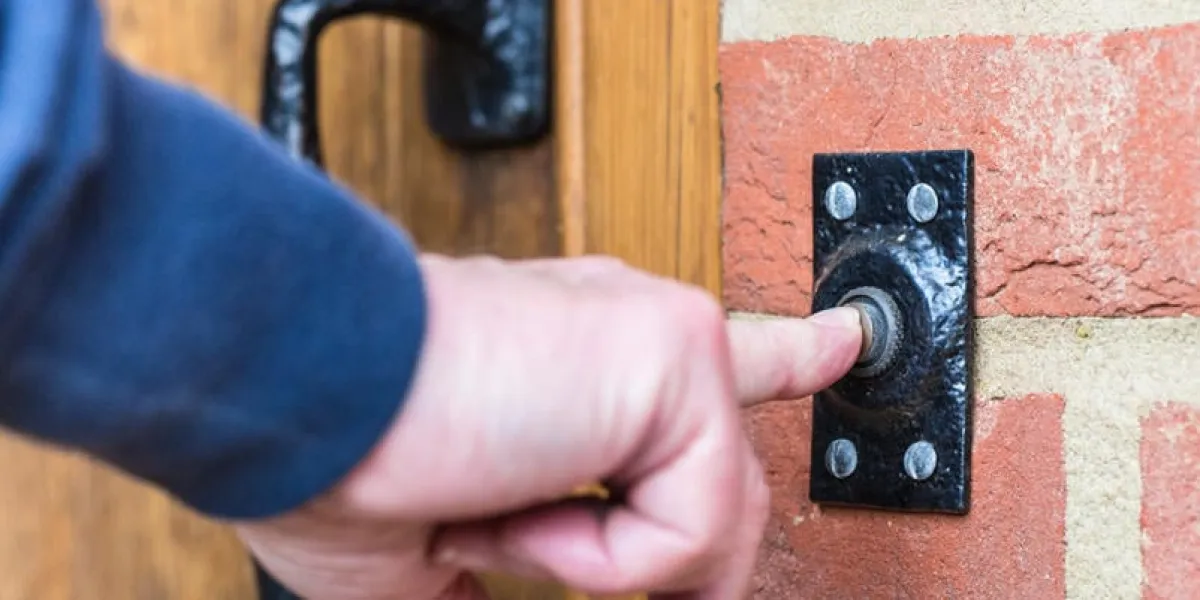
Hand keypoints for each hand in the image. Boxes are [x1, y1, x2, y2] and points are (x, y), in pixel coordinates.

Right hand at [234, 254, 861, 598]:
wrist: (294, 389)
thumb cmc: (335, 453)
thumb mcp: (437, 547)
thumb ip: (524, 558)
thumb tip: (505, 588)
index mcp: (581, 362)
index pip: (708, 361)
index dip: (788, 356)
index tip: (842, 342)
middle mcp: (629, 336)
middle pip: (722, 467)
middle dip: (661, 548)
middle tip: (522, 527)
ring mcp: (660, 342)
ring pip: (706, 520)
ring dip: (583, 560)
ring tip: (486, 506)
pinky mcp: (675, 358)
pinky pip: (687, 530)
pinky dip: (594, 559)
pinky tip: (517, 501)